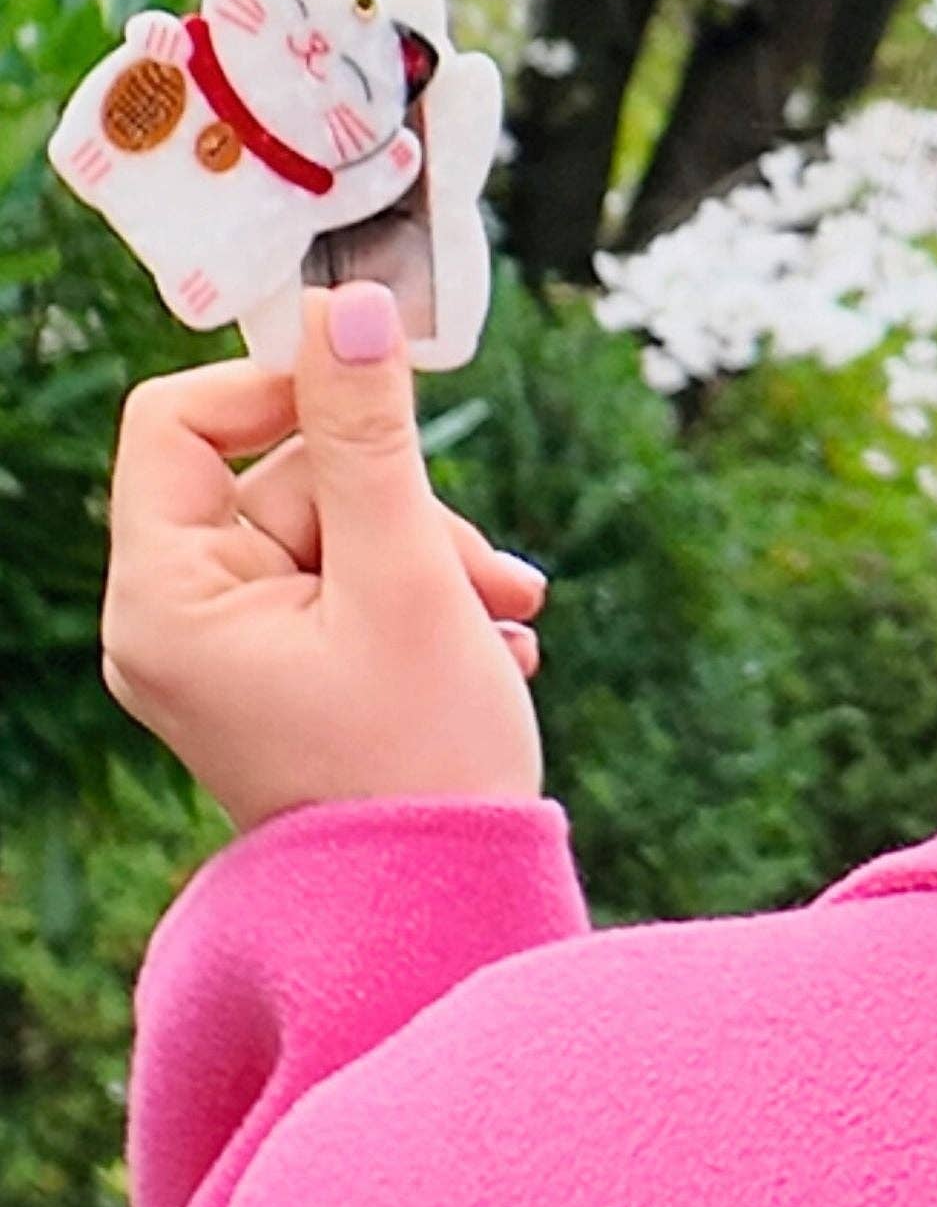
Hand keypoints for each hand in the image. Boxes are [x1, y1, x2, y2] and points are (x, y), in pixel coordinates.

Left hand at [102, 282, 545, 830]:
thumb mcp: (404, 569)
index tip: (375, 397)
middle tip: (478, 566)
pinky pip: (347, 571)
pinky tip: (485, 638)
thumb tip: (349, 300)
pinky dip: (421, 588)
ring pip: (335, 517)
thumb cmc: (417, 756)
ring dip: (430, 548)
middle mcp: (177, 618)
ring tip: (501, 614)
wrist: (447, 906)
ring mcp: (231, 646)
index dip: (274, 387)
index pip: (175, 418)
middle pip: (277, 468)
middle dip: (397, 498)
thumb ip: (369, 431)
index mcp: (165, 599)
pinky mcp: (284, 665)